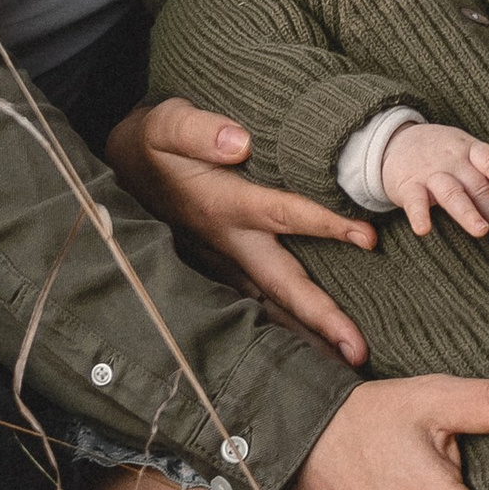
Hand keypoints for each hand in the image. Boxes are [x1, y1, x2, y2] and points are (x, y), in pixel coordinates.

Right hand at [104, 98, 373, 367]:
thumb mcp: (166, 124)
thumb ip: (200, 131)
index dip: (325, 225)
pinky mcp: (221, 269)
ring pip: (271, 304)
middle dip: (321, 318)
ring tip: (345, 365)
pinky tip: (310, 349)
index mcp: (223, 204)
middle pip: (283, 283)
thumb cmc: (152, 143)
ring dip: (306, 335)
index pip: (283, 214)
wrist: (120, 168)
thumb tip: (240, 141)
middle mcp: (228, 242)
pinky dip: (284, 328)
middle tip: (358, 353)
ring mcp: (224, 261)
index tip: (368, 238)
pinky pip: (257, 303)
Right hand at [382, 122, 488, 241]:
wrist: (395, 141)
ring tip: (480, 231)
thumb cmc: (440, 151)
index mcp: (469, 150)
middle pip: (475, 184)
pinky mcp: (408, 186)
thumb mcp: (467, 150)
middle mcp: (452, 161)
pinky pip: (415, 200)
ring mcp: (430, 173)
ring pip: (451, 192)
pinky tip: (424, 229)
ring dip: (467, 212)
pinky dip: (419, 214)